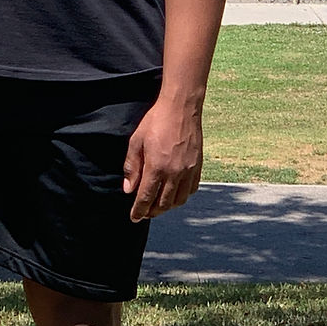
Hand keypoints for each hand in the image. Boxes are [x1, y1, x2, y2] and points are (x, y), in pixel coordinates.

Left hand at [123, 98, 202, 222]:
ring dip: (167, 207)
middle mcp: (174, 173)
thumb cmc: (156, 121)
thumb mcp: (136, 141)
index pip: (146, 198)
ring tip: (158, 205)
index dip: (139, 211)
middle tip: (144, 213)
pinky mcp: (198, 167)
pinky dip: (182, 196)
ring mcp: (188, 171)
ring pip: (179, 200)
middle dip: (152, 211)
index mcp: (157, 167)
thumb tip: (128, 189)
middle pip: (163, 204)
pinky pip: (191, 190)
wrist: (181, 108)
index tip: (134, 218)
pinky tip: (175, 193)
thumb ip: (131, 166)